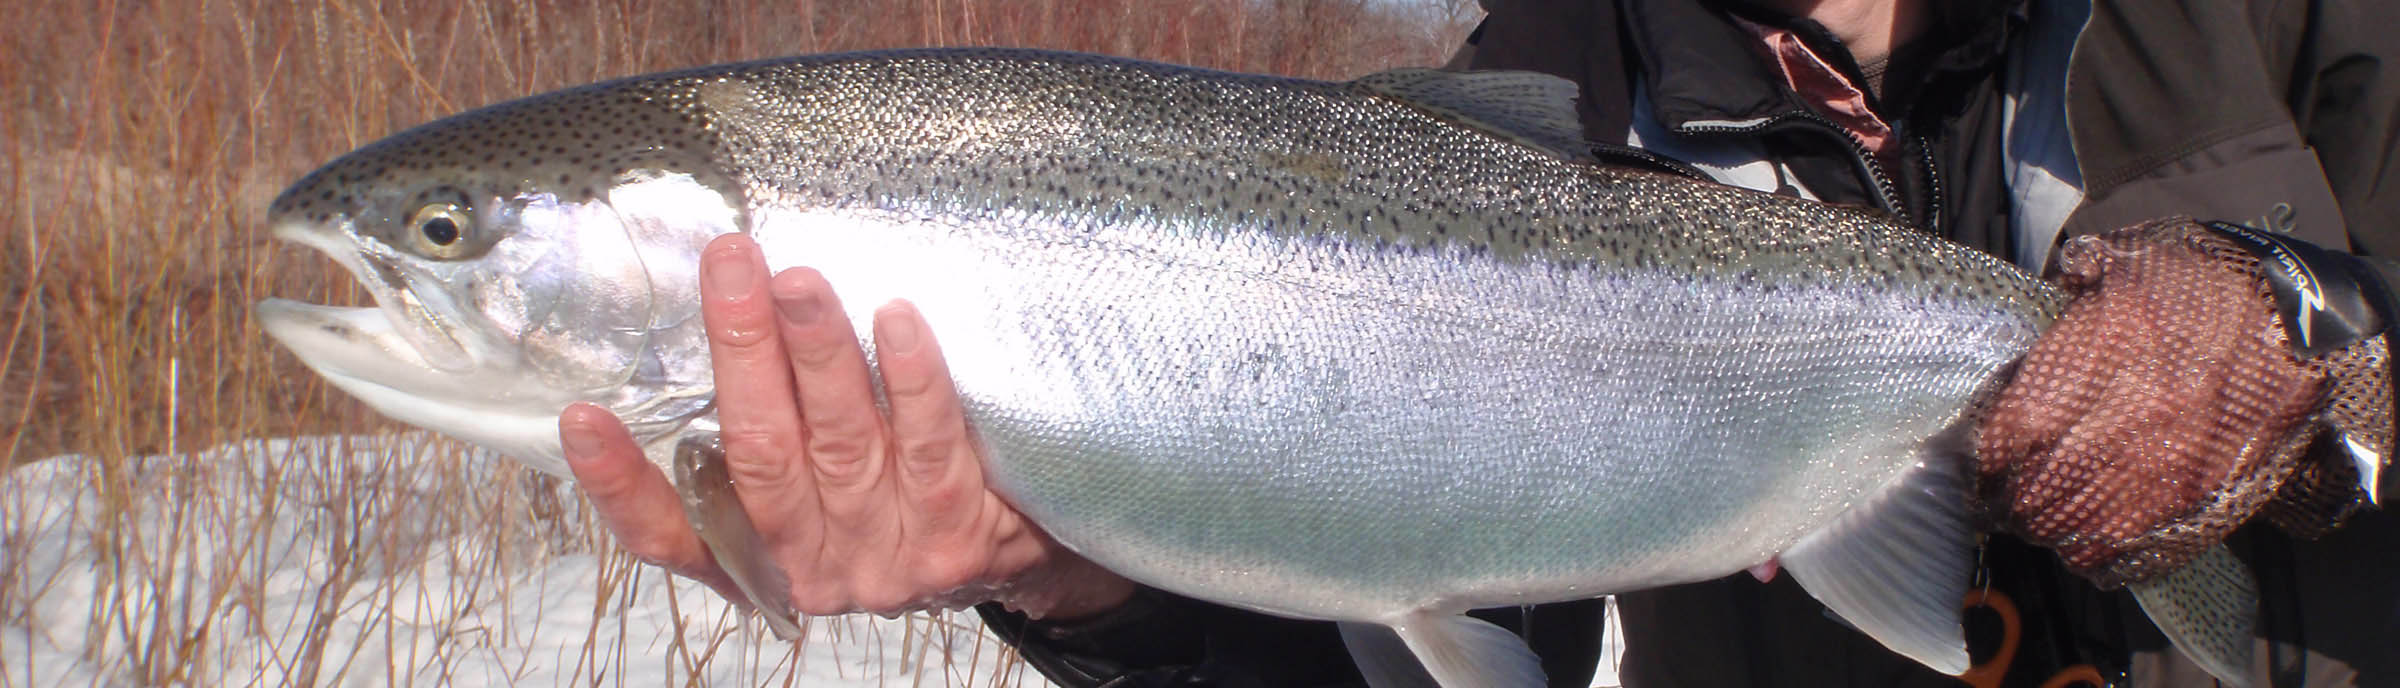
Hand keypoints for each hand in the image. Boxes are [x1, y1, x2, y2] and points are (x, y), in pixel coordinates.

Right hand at [557, 234, 1134, 619]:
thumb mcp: (818, 492)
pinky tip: (896, 319)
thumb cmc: (897, 499)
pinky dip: (910, 378)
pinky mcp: (956, 538)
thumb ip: (769, 439)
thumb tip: (726, 312)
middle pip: (761, 456)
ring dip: (817, 351)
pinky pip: (930, 446)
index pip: (670, 537)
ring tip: (797, 279)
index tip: (580, 418)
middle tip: (730, 265)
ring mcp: (887, 560)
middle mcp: (814, 568)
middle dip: (741, 351)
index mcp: (758, 559)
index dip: (619, 485)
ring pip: (840, 444)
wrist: (1021, 558)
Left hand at [1976, 219, 2331, 586]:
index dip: (1979, 454)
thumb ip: (2075, 276)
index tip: (1980, 453)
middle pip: (2021, 502)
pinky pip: (2122, 564)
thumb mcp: (2126, 260)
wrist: (2303, 328)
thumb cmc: (2210, 287)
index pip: (1990, 449)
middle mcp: (2093, 452)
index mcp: (2059, 391)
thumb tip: (2055, 281)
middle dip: (2009, 494)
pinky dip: (2100, 556)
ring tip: (2054, 505)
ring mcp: (2142, 493)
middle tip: (2011, 484)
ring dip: (2051, 525)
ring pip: (2064, 538)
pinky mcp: (2189, 518)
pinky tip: (2097, 530)